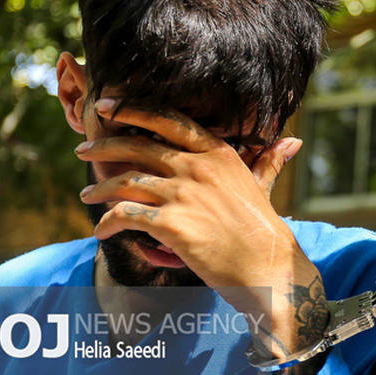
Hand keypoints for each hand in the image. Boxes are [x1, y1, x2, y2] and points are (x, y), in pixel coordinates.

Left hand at [75, 101, 328, 364]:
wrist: (267, 268)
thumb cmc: (265, 230)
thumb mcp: (263, 187)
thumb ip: (268, 162)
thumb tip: (293, 143)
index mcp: (217, 153)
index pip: (168, 119)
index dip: (133, 110)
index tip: (107, 106)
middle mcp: (197, 167)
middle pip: (138, 146)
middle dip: (104, 146)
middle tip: (82, 150)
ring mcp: (183, 194)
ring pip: (125, 182)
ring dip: (98, 190)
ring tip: (86, 196)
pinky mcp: (170, 224)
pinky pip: (125, 216)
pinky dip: (107, 222)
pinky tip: (100, 230)